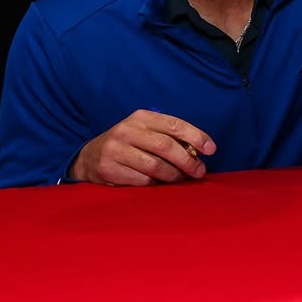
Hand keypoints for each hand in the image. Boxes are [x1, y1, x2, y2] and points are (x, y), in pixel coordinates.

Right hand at [68, 110, 215, 184]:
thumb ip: (169, 138)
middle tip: (199, 171)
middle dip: (187, 161)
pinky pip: (141, 180)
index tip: (211, 149)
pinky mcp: (108, 168)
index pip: (173, 124)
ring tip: (180, 178)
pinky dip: (154, 184)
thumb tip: (199, 152)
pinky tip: (157, 183)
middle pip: (165, 146)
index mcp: (141, 117)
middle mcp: (127, 130)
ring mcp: (115, 149)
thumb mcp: (146, 132)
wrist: (90, 157)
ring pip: (154, 166)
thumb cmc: (129, 145)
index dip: (196, 136)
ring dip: (173, 175)